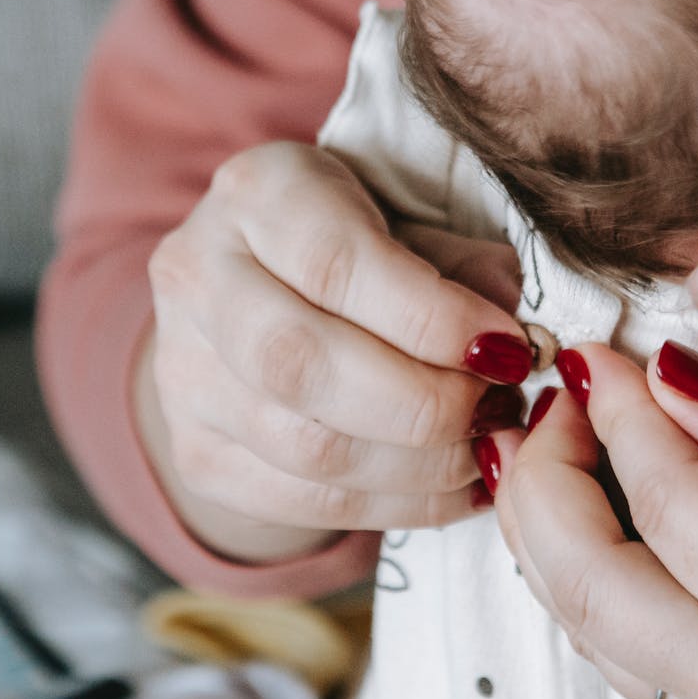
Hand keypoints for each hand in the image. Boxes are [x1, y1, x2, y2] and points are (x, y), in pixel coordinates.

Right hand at [138, 141, 529, 563]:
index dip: (431, 318)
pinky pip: (305, 502)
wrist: (256, 300)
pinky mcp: (197, 453)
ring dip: (423, 466)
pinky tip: (457, 490)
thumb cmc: (355, 246)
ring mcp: (183, 374)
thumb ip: (458, 265)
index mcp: (256, 193)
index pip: (335, 264)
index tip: (508, 350)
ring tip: (488, 449)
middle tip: (500, 408)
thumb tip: (514, 328)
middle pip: (304, 364)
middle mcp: (197, 276)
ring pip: (307, 449)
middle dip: (425, 404)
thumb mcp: (408, 220)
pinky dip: (399, 506)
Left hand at [492, 343, 697, 698]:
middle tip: (555, 394)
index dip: (620, 413)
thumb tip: (667, 376)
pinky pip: (627, 660)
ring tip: (552, 442)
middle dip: (543, 478)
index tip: (599, 349)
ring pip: (589, 630)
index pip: (669, 501)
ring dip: (549, 534)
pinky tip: (591, 517)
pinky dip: (588, 584)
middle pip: (587, 582)